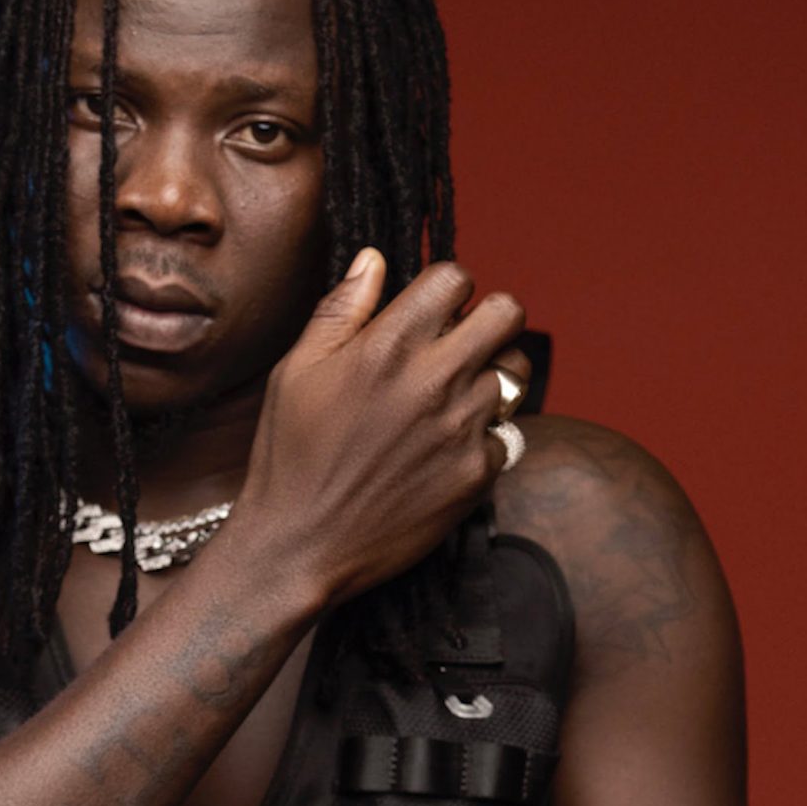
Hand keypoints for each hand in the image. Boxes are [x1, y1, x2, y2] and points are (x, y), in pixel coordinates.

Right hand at [232, 248, 528, 607]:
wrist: (301, 545)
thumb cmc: (291, 454)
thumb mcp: (297, 371)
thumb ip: (341, 310)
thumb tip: (374, 259)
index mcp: (387, 344)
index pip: (455, 278)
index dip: (446, 289)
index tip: (432, 310)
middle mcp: (434, 379)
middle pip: (507, 313)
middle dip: (487, 319)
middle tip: (461, 342)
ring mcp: (462, 427)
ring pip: (515, 373)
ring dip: (491, 375)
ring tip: (453, 397)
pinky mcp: (477, 473)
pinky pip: (508, 434)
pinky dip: (485, 436)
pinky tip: (446, 448)